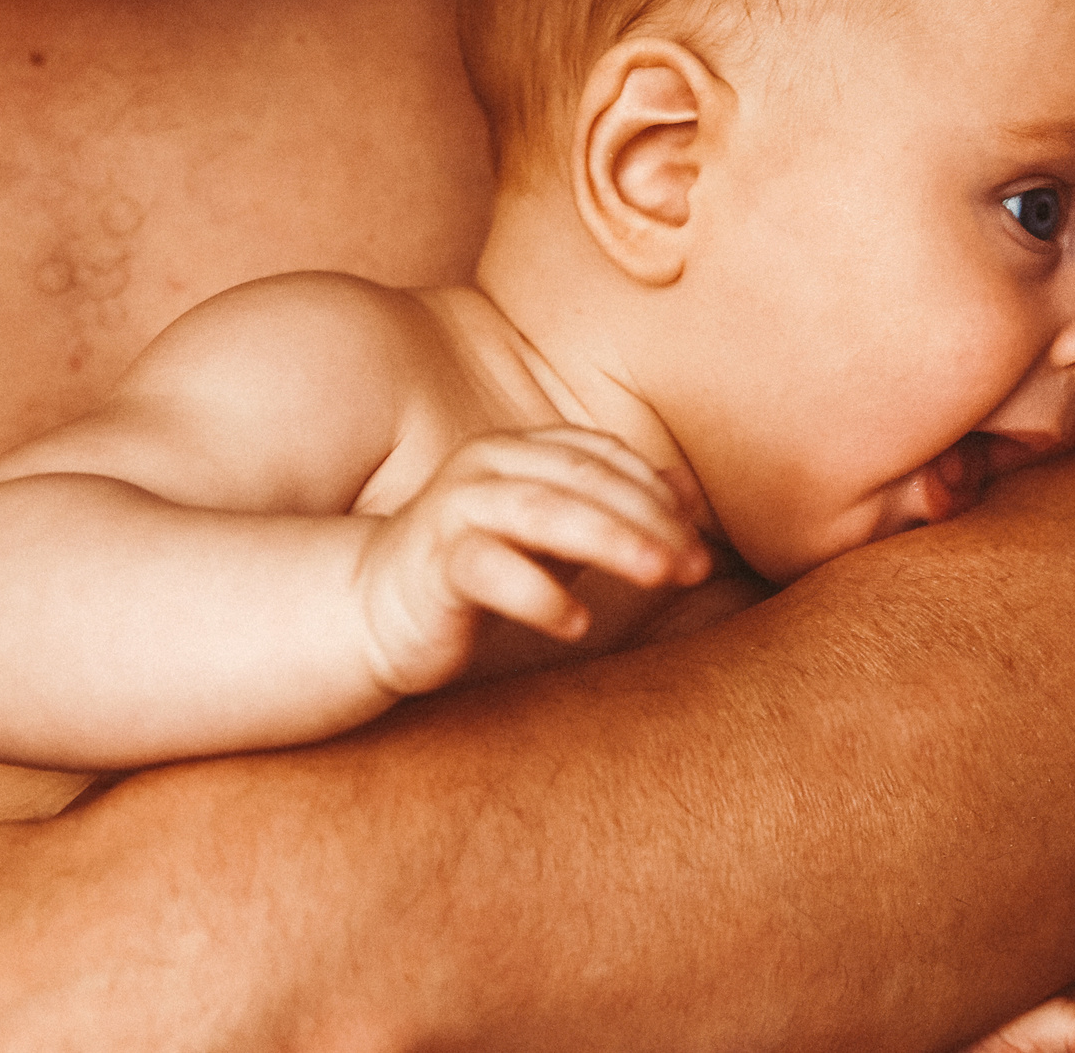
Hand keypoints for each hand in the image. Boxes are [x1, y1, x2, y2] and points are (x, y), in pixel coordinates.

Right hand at [357, 426, 712, 695]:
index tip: (697, 542)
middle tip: (696, 564)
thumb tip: (687, 491)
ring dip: (611, 542)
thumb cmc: (482, 567)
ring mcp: (455, 509)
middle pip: (583, 480)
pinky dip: (540, 595)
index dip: (656, 494)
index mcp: (518, 449)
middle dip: (648, 520)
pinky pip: (491, 570)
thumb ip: (613, 509)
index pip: (603, 457)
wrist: (378, 609)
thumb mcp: (556, 536)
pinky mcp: (433, 563)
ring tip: (660, 575)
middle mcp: (485, 465)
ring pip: (544, 511)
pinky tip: (579, 624)